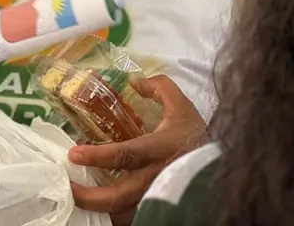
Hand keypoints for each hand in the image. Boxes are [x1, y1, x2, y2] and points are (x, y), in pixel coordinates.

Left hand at [68, 75, 205, 224]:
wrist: (225, 165)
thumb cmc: (198, 136)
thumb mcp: (182, 106)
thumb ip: (160, 88)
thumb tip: (134, 81)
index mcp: (159, 149)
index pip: (125, 155)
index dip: (98, 156)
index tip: (74, 153)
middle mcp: (156, 178)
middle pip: (118, 196)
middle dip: (89, 196)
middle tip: (68, 188)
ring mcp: (158, 198)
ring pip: (124, 214)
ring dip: (99, 210)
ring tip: (78, 200)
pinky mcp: (160, 209)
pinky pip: (133, 218)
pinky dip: (115, 216)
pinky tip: (100, 209)